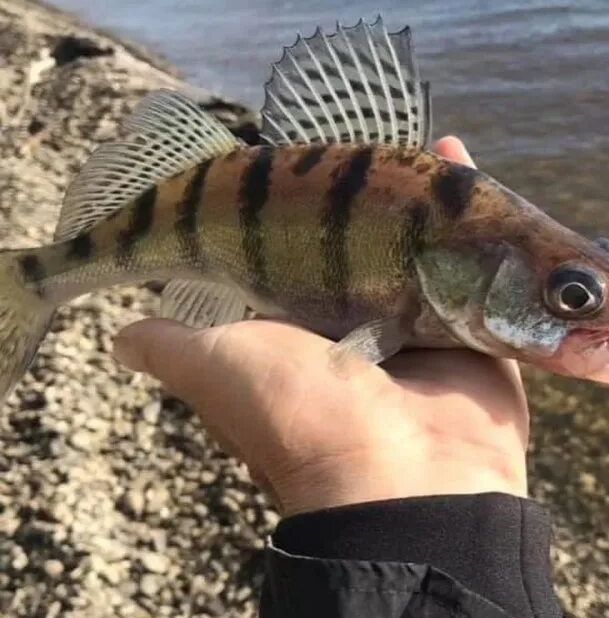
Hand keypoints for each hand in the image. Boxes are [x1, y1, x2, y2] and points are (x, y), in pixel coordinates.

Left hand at [113, 137, 529, 515]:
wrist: (403, 479)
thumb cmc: (301, 418)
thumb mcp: (216, 370)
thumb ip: (173, 348)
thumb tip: (121, 337)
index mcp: (307, 336)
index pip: (299, 259)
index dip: (298, 216)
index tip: (298, 168)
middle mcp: (366, 331)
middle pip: (367, 250)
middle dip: (367, 202)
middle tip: (365, 143)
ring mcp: (426, 329)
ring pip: (423, 249)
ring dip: (420, 199)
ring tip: (413, 138)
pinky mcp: (479, 329)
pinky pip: (478, 261)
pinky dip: (474, 214)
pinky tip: (459, 151)